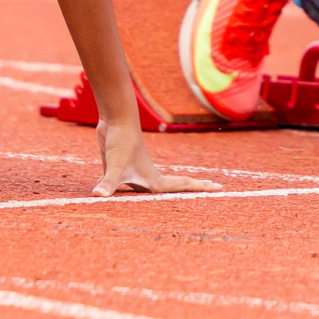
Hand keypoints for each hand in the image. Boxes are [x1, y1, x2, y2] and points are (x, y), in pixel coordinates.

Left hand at [93, 119, 220, 195]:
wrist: (114, 119)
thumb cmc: (120, 142)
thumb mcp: (115, 166)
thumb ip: (108, 183)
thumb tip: (96, 196)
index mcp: (153, 181)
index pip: (182, 186)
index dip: (201, 188)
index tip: (221, 188)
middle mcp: (147, 177)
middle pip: (174, 188)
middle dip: (191, 190)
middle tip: (211, 191)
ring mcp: (135, 172)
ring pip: (151, 188)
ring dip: (163, 193)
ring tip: (175, 199)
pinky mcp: (121, 168)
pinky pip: (130, 185)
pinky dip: (133, 192)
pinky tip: (130, 197)